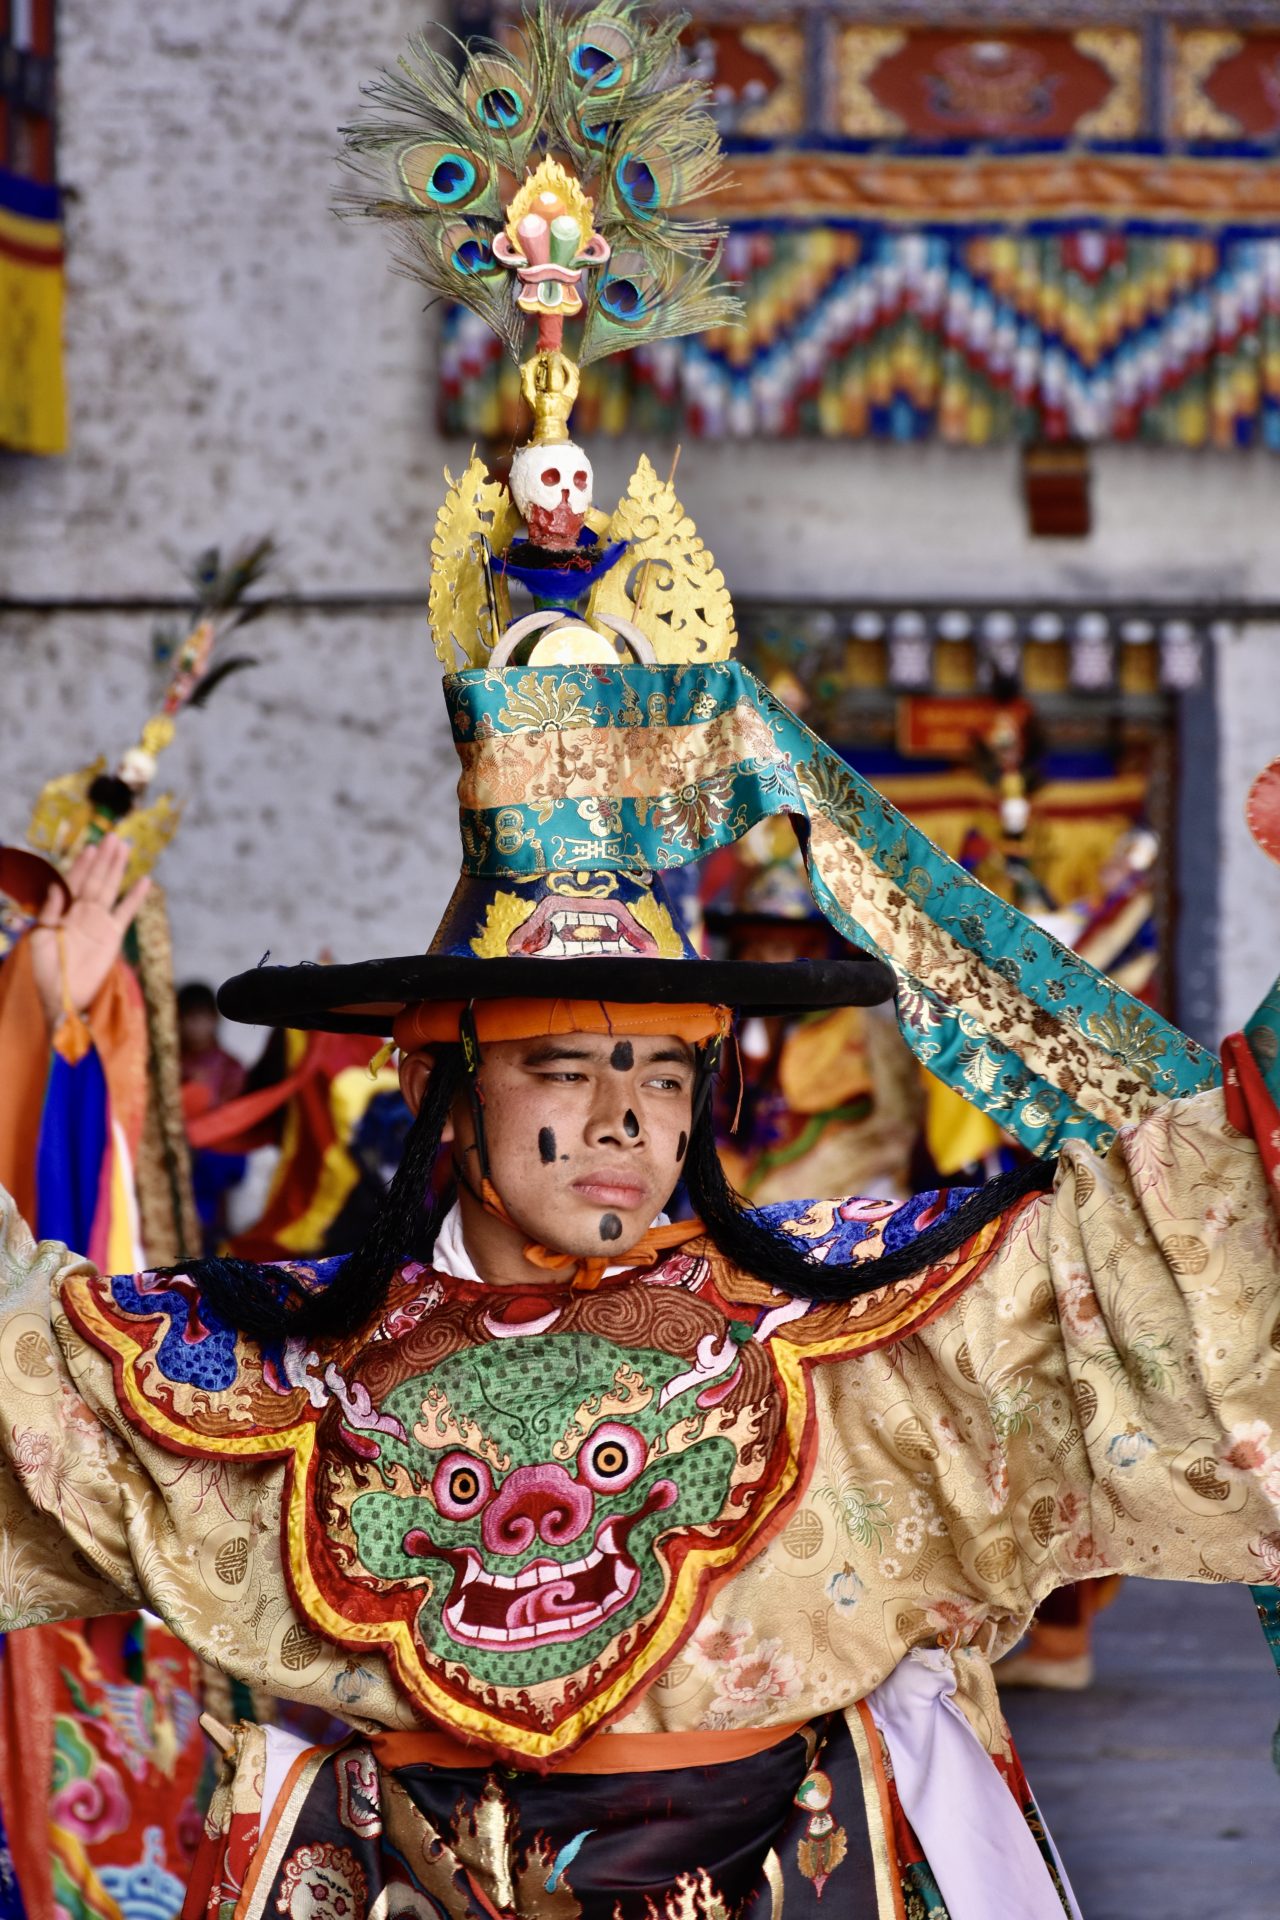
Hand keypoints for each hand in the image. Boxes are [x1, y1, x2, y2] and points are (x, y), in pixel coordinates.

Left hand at [28, 836, 151, 1030]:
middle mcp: (82, 911)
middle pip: (95, 879)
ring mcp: (98, 922)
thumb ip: (49, 911)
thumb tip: (55, 886)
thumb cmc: (45, 968)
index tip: (91, 846)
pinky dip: (135, 897)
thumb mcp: (39, 937)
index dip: (82, 864)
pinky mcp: (112, 935)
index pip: (74, 881)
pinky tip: (145, 881)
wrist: (63, 995)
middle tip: (114, 837)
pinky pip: (126, 912)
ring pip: (110, 889)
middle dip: (104, 858)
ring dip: (118, 869)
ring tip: (126, 849)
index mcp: (62, 910)